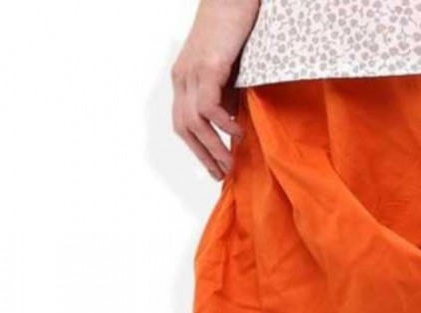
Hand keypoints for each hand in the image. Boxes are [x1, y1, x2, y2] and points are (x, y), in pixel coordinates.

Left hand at [171, 0, 259, 179]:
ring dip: (213, 147)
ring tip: (231, 161)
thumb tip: (232, 125)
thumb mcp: (230, 72)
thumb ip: (227, 96)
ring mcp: (191, 72)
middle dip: (203, 155)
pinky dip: (222, 124)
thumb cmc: (236, 31)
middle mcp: (182, 78)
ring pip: (194, 122)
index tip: (215, 169)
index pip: (183, 124)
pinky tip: (238, 131)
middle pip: (184, 128)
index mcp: (184, 80)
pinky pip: (208, 107)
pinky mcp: (207, 67)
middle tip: (223, 174)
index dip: (197, 150)